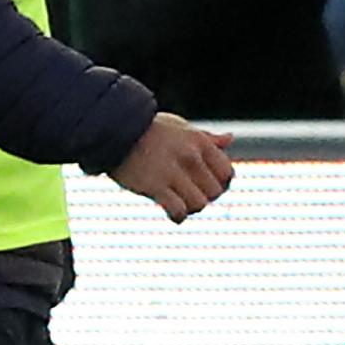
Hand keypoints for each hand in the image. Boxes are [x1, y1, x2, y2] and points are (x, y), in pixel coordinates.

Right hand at [107, 112, 233, 222]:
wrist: (114, 132)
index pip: (227, 174)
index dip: (220, 184)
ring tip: (179, 203)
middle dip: (205, 197)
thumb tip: (230, 139)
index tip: (206, 185)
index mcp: (200, 143)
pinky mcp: (154, 186)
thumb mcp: (181, 128)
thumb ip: (207, 138)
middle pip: (215, 192)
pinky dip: (178, 216)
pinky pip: (178, 210)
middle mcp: (190, 157)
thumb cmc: (148, 129)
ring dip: (190, 208)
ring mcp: (172, 172)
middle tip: (189, 195)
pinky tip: (172, 213)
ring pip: (199, 204)